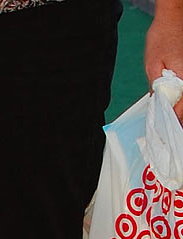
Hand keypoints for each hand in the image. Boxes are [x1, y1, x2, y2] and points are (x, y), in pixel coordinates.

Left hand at [145, 4, 182, 120]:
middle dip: (176, 116)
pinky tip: (172, 100)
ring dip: (179, 107)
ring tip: (167, 115)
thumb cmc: (163, 36)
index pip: (181, 109)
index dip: (171, 120)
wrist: (174, 16)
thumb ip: (155, 87)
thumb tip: (156, 105)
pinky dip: (180, 96)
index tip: (162, 129)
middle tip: (164, 127)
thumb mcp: (152, 64)